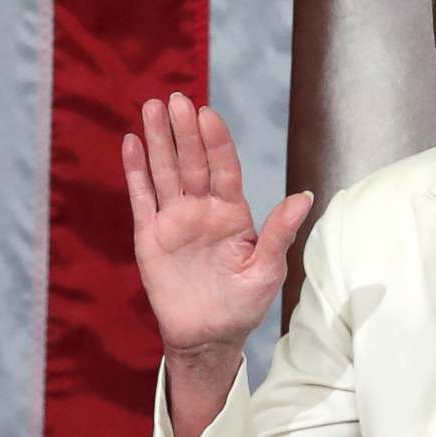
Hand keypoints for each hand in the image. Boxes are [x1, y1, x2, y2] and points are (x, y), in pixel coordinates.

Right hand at [122, 92, 312, 358]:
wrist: (208, 337)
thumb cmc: (242, 305)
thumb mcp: (267, 270)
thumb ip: (279, 232)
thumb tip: (305, 197)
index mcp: (232, 213)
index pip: (224, 167)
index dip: (216, 141)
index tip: (208, 114)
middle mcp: (202, 209)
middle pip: (191, 162)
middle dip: (183, 131)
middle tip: (176, 99)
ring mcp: (174, 220)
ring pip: (164, 172)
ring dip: (157, 140)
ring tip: (151, 107)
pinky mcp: (150, 236)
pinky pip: (141, 198)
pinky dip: (135, 171)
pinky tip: (131, 143)